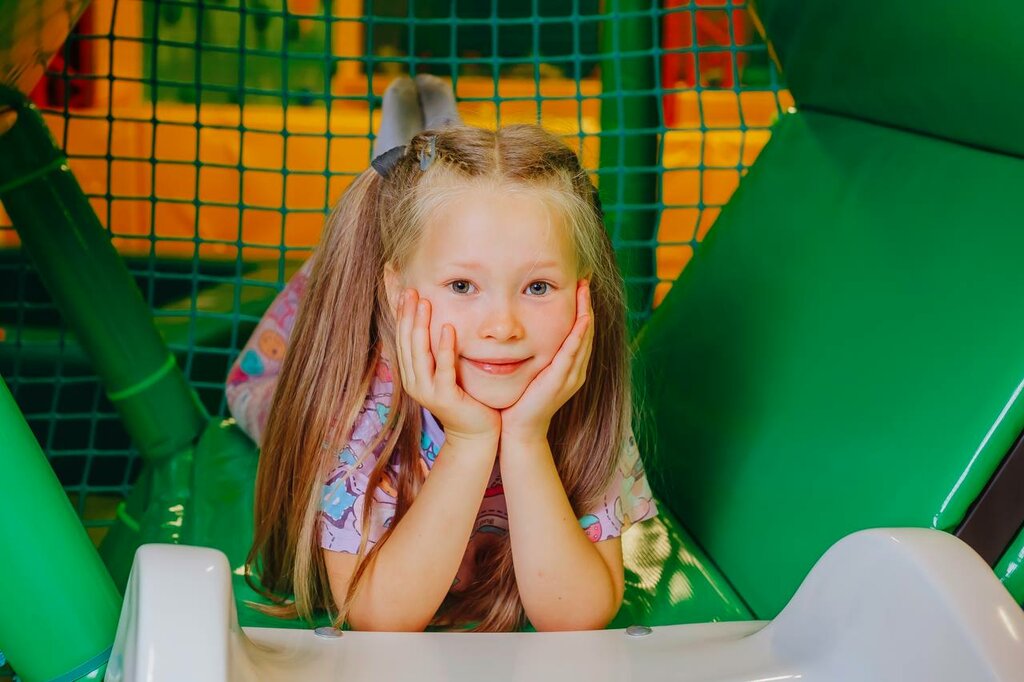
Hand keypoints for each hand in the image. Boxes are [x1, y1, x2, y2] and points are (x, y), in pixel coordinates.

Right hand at [395, 289, 500, 443]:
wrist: (476, 433)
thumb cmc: (465, 399)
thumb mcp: (447, 372)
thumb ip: (439, 352)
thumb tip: (440, 323)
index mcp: (412, 374)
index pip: (403, 339)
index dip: (402, 316)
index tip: (405, 292)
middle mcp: (414, 382)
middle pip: (407, 342)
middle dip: (408, 315)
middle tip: (411, 291)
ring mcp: (427, 391)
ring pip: (419, 353)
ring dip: (421, 326)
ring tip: (424, 302)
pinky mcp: (444, 397)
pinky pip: (443, 368)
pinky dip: (444, 347)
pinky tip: (447, 328)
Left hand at [499, 280, 592, 444]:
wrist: (520, 430)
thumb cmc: (521, 401)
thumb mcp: (531, 371)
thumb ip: (535, 354)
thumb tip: (524, 332)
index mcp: (570, 367)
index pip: (580, 332)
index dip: (582, 309)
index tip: (578, 287)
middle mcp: (576, 370)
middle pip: (586, 331)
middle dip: (587, 305)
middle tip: (585, 281)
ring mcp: (571, 376)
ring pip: (583, 338)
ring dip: (585, 313)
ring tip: (585, 292)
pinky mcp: (561, 380)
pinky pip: (573, 353)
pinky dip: (578, 334)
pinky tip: (581, 318)